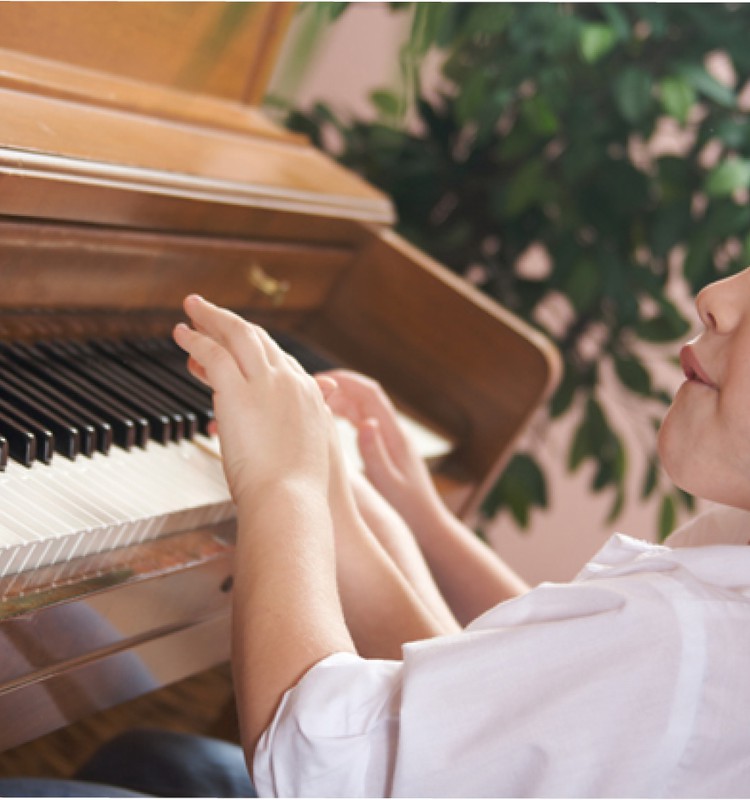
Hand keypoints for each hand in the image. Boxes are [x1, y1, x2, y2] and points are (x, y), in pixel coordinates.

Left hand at [173, 295, 336, 507]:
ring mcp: (266, 383)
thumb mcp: (307, 457)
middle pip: (260, 339)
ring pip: (238, 335)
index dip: (252, 349)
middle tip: (209, 313)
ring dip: (212, 318)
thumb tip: (277, 441)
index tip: (231, 348)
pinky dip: (196, 339)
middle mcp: (291, 382)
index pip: (279, 360)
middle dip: (232, 323)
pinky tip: (181, 334)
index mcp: (310, 397)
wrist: (291, 501)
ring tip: (192, 308)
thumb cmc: (297, 492)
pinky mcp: (238, 391)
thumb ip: (295, 438)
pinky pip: (213, 353)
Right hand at [316, 370, 445, 534]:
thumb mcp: (389, 482)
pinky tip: (330, 420)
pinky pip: (364, 421)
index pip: (371, 394)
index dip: (346, 381)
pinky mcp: (387, 446)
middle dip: (340, 386)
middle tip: (310, 390)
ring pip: (364, 407)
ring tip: (315, 403)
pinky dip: (346, 415)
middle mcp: (395, 431)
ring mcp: (391, 437)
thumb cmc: (410, 507)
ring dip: (341, 400)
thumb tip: (366, 421)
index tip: (321, 379)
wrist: (429, 523)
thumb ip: (375, 453)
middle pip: (366, 395)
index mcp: (396, 435)